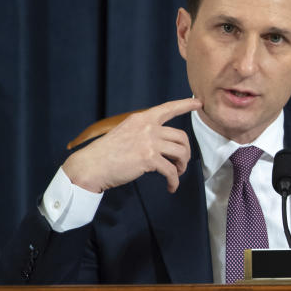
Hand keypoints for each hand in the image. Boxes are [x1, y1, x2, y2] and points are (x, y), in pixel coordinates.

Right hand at [62, 98, 198, 193]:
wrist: (91, 166)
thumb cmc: (107, 153)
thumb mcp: (126, 132)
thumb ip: (144, 132)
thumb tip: (163, 144)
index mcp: (141, 119)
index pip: (167, 108)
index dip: (185, 105)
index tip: (198, 103)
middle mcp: (147, 127)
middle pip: (181, 136)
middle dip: (186, 152)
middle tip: (181, 163)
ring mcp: (148, 142)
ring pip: (181, 152)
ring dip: (182, 165)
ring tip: (177, 173)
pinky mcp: (148, 159)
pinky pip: (171, 171)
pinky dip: (174, 181)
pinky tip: (171, 187)